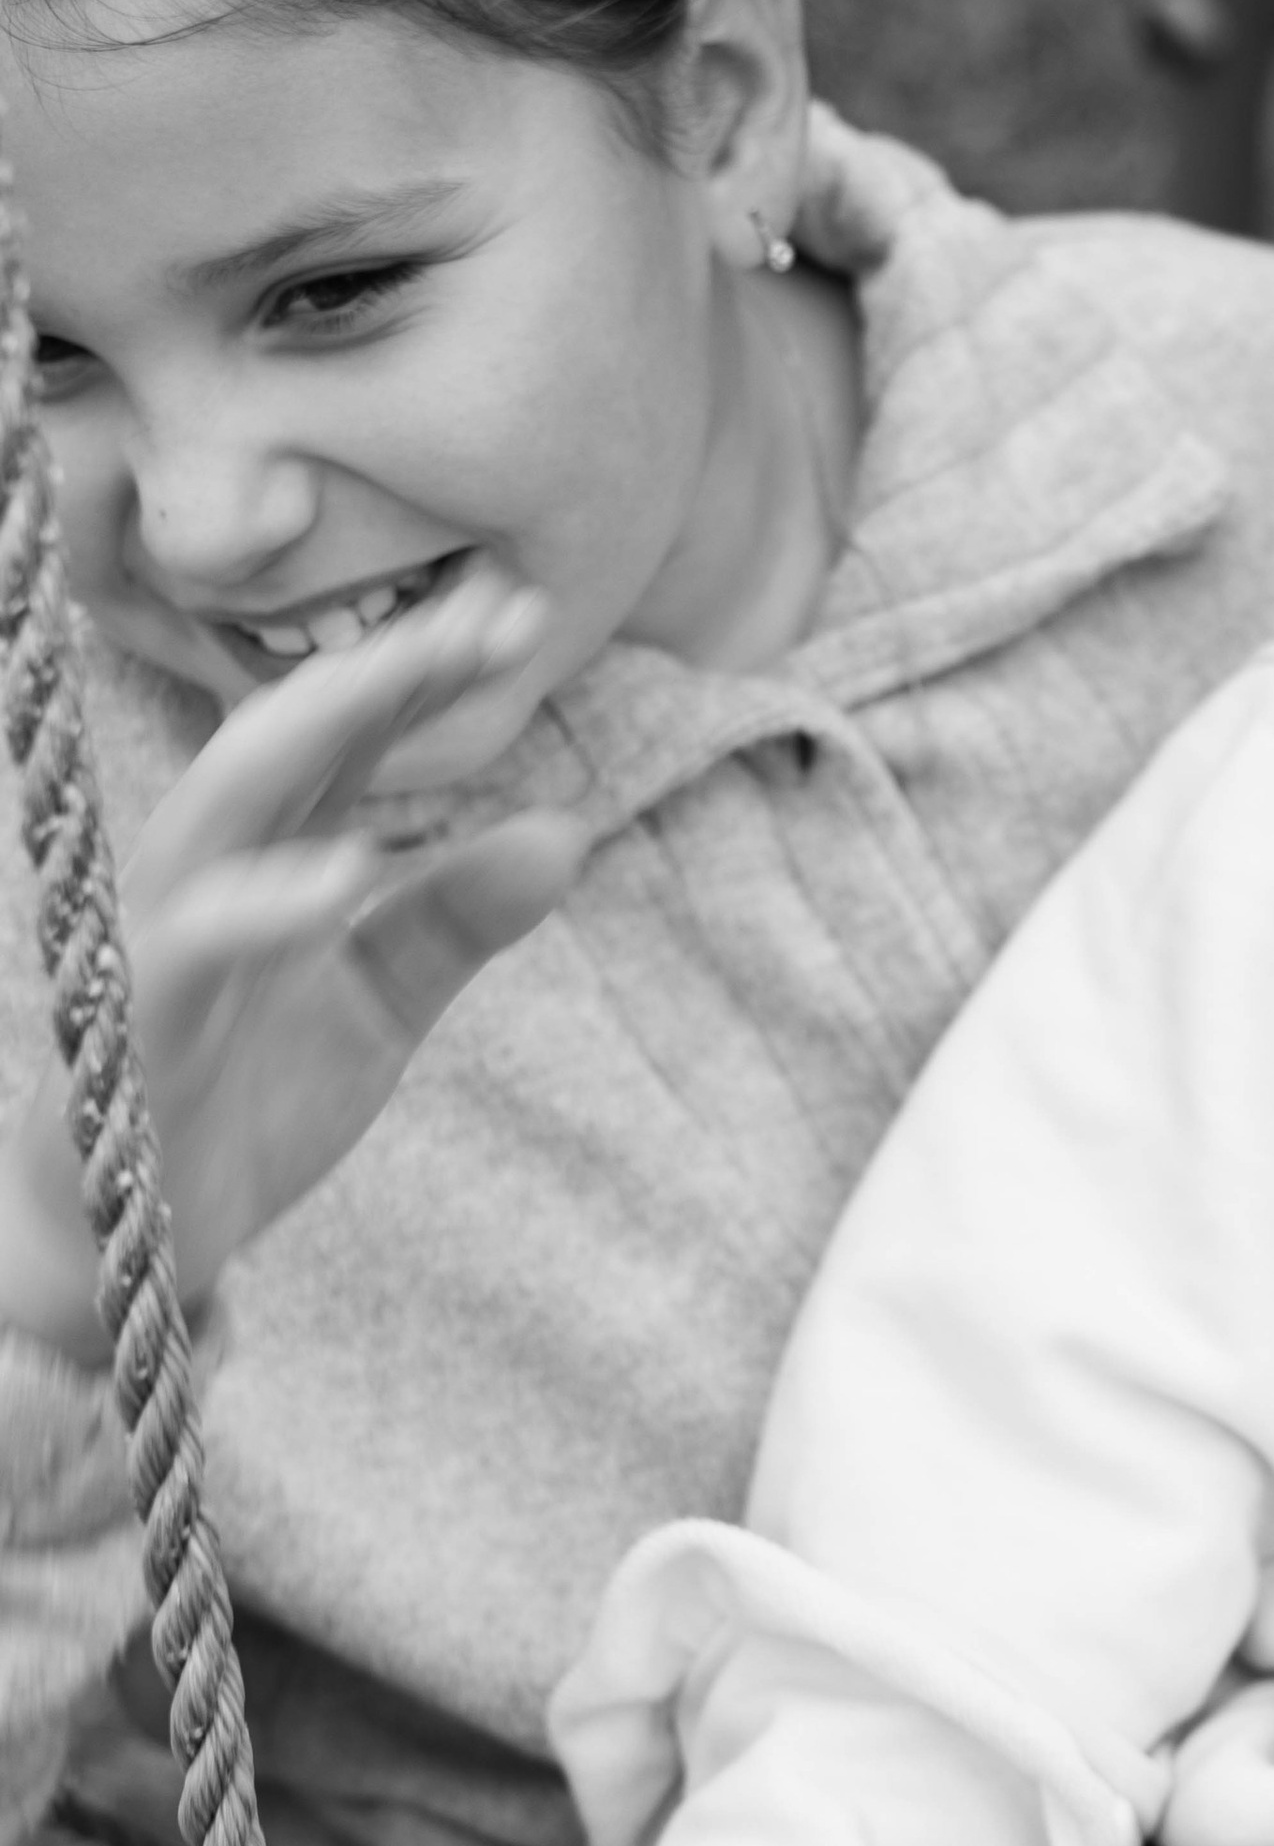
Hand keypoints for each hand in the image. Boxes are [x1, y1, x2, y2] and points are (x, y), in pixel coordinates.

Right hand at [0, 569, 586, 1360]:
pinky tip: (350, 870)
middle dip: (385, 668)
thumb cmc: (248, 1092)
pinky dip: (264, 906)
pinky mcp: (137, 1025)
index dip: (425, 670)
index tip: (524, 614)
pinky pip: (190, 947)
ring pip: (222, 806)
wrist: (136, 1231)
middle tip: (494, 616)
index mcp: (267, 856)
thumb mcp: (382, 1002)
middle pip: (290, 739)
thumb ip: (455, 919)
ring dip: (316, 732)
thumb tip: (566, 832)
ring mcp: (163, 940)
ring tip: (414, 675)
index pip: (347, 737)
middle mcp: (209, 872)